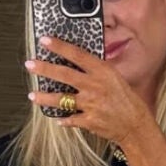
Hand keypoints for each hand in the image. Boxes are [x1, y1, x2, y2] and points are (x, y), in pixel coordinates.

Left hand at [25, 36, 153, 144]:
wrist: (136, 125)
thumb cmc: (127, 100)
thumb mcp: (115, 78)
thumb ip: (97, 71)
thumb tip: (79, 63)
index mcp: (102, 72)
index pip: (77, 55)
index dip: (59, 46)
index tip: (45, 40)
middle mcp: (94, 86)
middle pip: (64, 75)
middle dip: (44, 69)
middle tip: (30, 64)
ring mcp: (90, 105)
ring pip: (61, 99)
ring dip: (44, 97)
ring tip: (32, 95)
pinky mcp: (88, 121)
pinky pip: (69, 119)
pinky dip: (62, 119)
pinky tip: (56, 118)